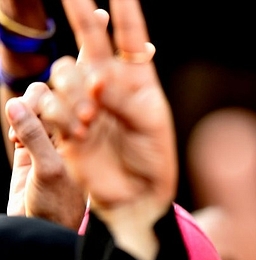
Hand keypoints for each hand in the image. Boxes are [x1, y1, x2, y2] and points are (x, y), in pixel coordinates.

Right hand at [6, 82, 86, 229]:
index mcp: (95, 135)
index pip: (85, 95)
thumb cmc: (58, 205)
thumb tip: (15, 104)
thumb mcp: (50, 170)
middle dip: (44, 99)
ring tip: (21, 136)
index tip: (62, 110)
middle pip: (59, 92)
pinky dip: (16, 122)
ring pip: (39, 102)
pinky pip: (23, 117)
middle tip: (39, 116)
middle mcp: (77, 131)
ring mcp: (54, 136)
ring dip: (28, 109)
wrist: (44, 229)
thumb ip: (35, 137)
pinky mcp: (32, 143)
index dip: (73, 92)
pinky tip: (16, 141)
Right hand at [30, 0, 175, 259]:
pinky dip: (60, 113)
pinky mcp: (64, 121)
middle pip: (89, 37)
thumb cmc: (153, 158)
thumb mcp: (150, 124)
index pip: (130, 36)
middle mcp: (108, 82)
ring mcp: (84, 100)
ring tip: (89, 121)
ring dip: (72, 91)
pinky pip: (49, 102)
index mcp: (138, 78)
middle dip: (79, 10)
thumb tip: (95, 81)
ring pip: (63, 72)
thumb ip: (124, 99)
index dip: (125, 10)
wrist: (135, 194)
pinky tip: (78, 132)